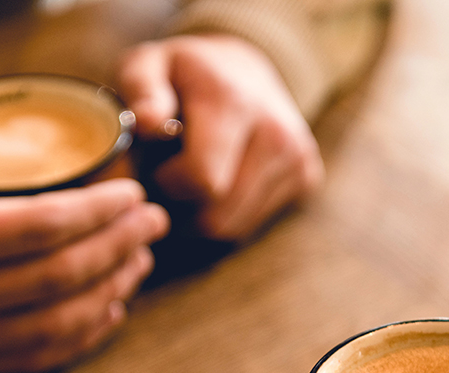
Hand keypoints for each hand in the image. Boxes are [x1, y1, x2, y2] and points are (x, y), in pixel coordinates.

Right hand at [0, 98, 169, 372]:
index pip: (42, 229)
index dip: (98, 212)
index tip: (133, 194)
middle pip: (60, 278)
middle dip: (118, 248)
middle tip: (154, 222)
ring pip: (55, 325)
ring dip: (109, 293)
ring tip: (141, 261)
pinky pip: (32, 358)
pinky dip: (79, 338)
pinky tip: (108, 309)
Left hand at [117, 35, 323, 240]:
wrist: (244, 69)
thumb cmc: (184, 75)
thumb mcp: (151, 66)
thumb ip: (141, 90)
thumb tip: (148, 121)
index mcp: (235, 103)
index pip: (203, 181)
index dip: (168, 184)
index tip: (158, 165)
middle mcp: (276, 132)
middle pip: (217, 216)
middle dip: (183, 208)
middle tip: (170, 179)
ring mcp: (297, 158)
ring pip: (233, 229)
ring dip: (203, 216)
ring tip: (195, 179)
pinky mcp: (307, 178)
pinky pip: (251, 227)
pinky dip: (227, 215)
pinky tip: (222, 182)